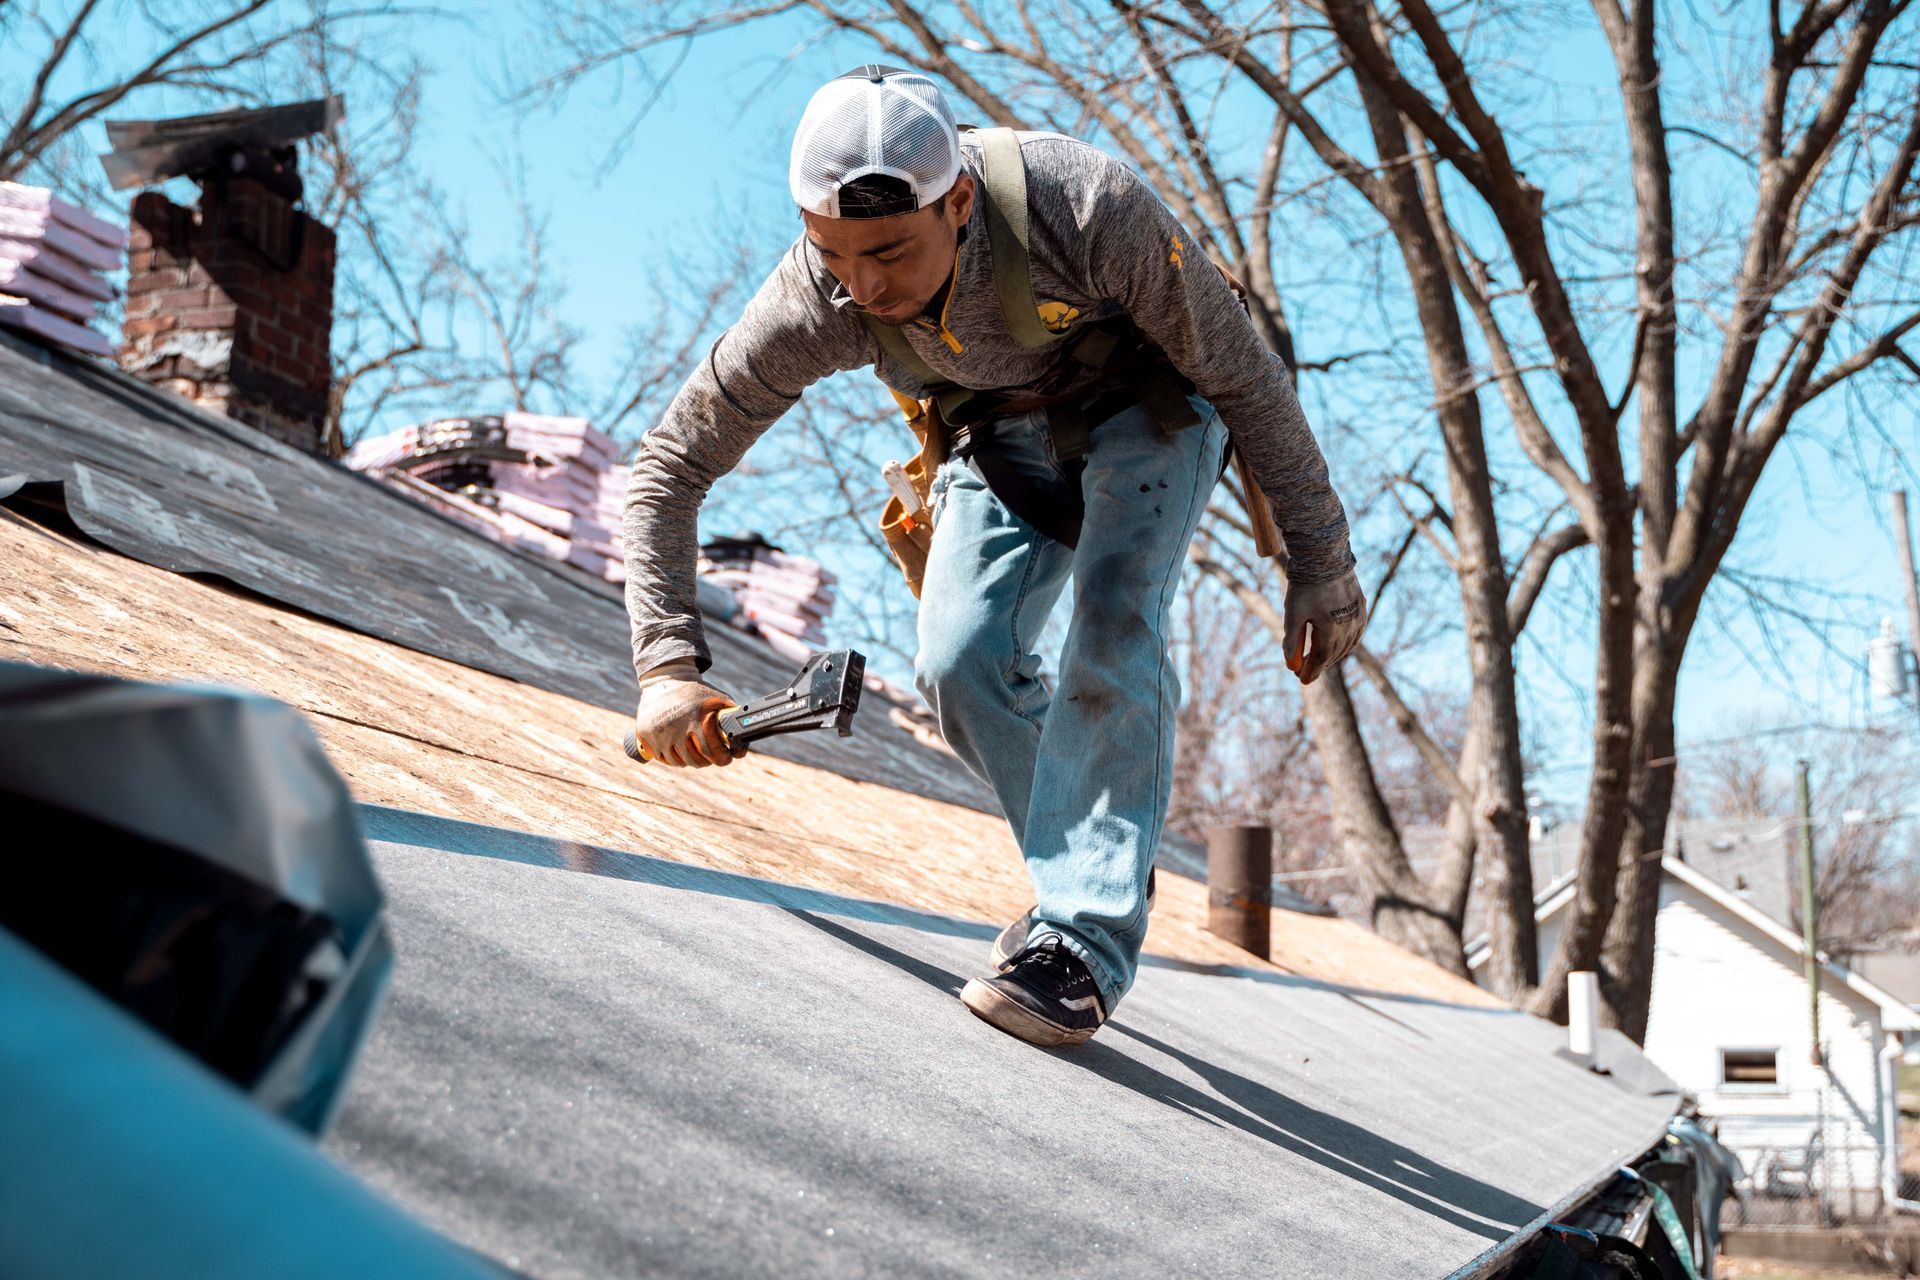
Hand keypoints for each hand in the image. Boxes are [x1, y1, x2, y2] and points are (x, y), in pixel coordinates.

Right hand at [634, 661, 745, 767]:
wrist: (665, 678)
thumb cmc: (696, 691)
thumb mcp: (718, 699)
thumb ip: (731, 717)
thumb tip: (743, 739)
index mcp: (697, 720)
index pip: (713, 754)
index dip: (722, 759)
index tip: (725, 757)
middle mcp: (676, 728)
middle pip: (695, 761)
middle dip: (707, 760)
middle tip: (709, 755)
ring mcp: (659, 733)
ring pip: (677, 762)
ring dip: (688, 760)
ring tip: (693, 751)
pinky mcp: (645, 734)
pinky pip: (661, 757)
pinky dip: (670, 757)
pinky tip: (677, 749)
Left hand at [1282, 569, 1366, 684]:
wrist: (1326, 558)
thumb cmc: (1306, 586)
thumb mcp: (1293, 613)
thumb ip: (1292, 640)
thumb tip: (1290, 666)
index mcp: (1332, 631)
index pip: (1321, 660)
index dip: (1311, 672)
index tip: (1301, 680)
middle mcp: (1349, 627)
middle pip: (1334, 655)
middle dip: (1319, 665)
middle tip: (1305, 670)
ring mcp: (1358, 618)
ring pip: (1347, 646)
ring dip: (1333, 655)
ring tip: (1320, 659)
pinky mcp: (1362, 608)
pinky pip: (1356, 633)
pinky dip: (1346, 643)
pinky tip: (1338, 644)